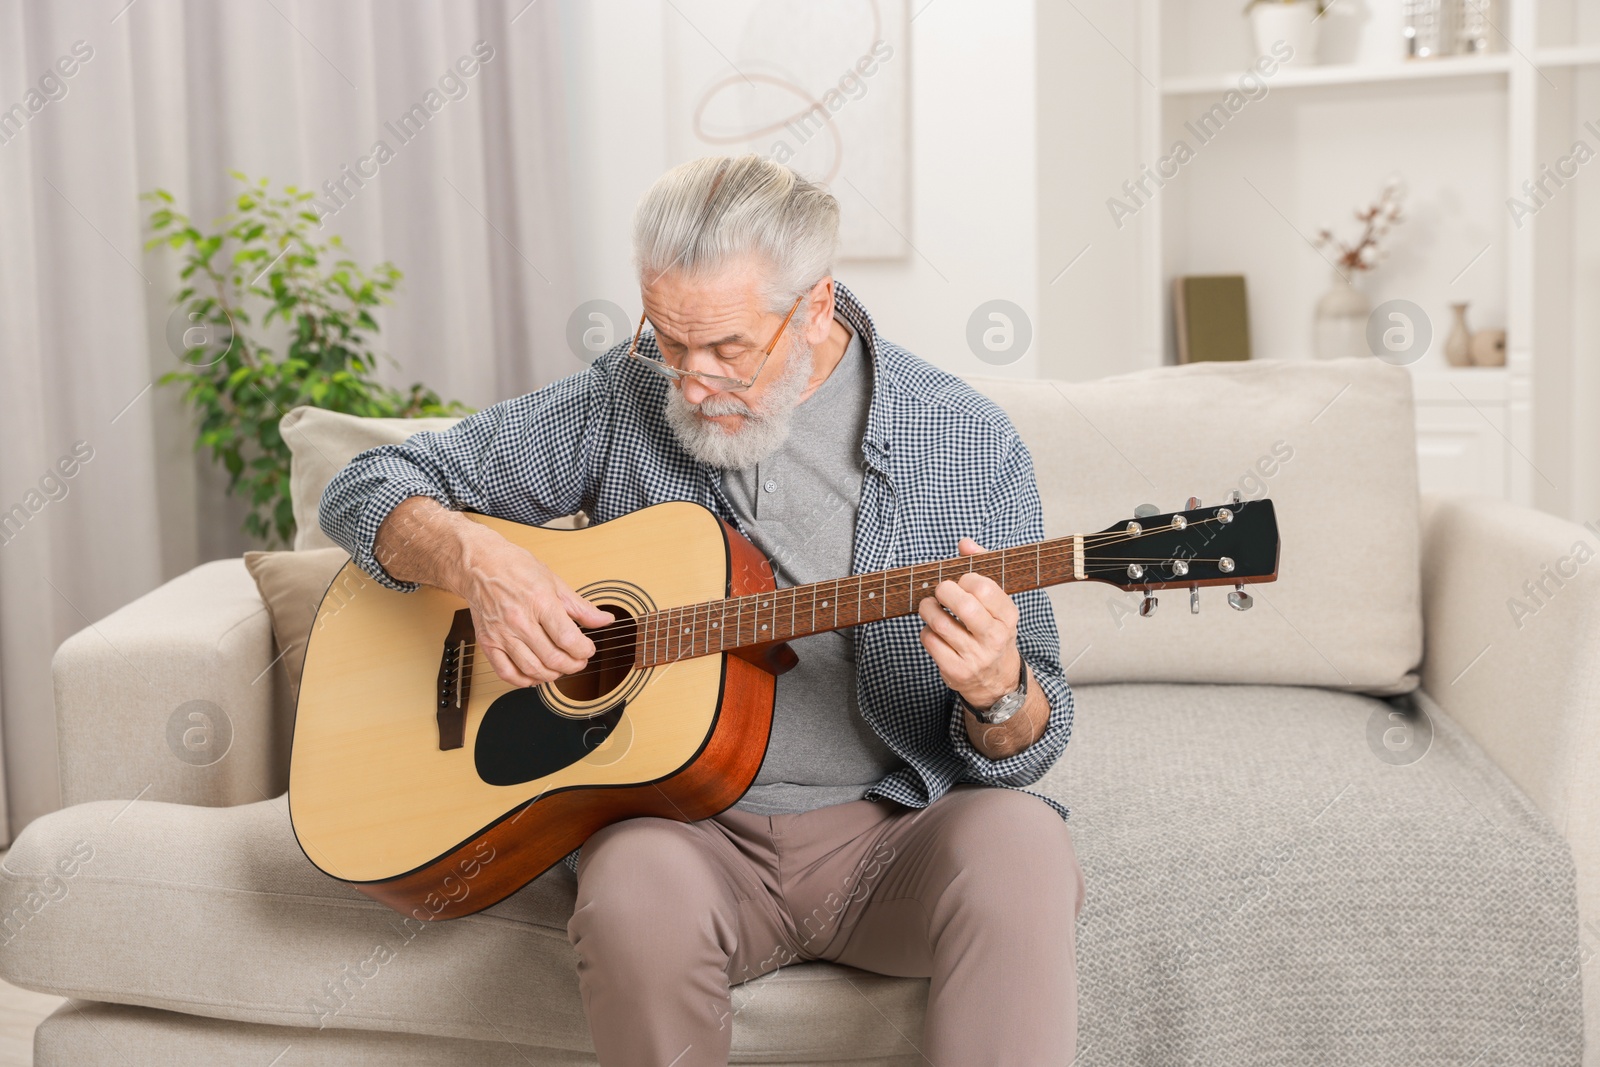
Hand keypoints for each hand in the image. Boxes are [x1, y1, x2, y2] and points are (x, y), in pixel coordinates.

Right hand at [457, 527, 613, 687]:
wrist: (479, 564)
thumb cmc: (515, 568)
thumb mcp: (554, 581)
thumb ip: (580, 606)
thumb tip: (605, 620)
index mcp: (539, 601)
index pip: (567, 638)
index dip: (584, 650)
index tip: (588, 648)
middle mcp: (519, 620)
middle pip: (552, 658)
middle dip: (573, 665)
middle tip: (579, 661)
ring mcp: (501, 633)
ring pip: (532, 669)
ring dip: (552, 675)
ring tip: (560, 668)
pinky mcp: (487, 643)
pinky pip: (506, 673)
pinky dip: (524, 680)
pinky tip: (535, 675)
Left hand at [916, 537, 1022, 708]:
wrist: (997, 681)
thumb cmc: (992, 632)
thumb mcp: (997, 604)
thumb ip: (982, 568)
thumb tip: (964, 543)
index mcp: (1008, 617)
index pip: (985, 588)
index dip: (966, 578)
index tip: (961, 581)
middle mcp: (995, 638)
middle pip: (964, 605)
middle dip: (944, 590)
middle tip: (940, 590)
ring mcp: (976, 656)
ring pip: (941, 623)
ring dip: (928, 609)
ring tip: (929, 606)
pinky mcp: (956, 670)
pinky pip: (930, 641)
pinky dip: (926, 630)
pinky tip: (933, 630)